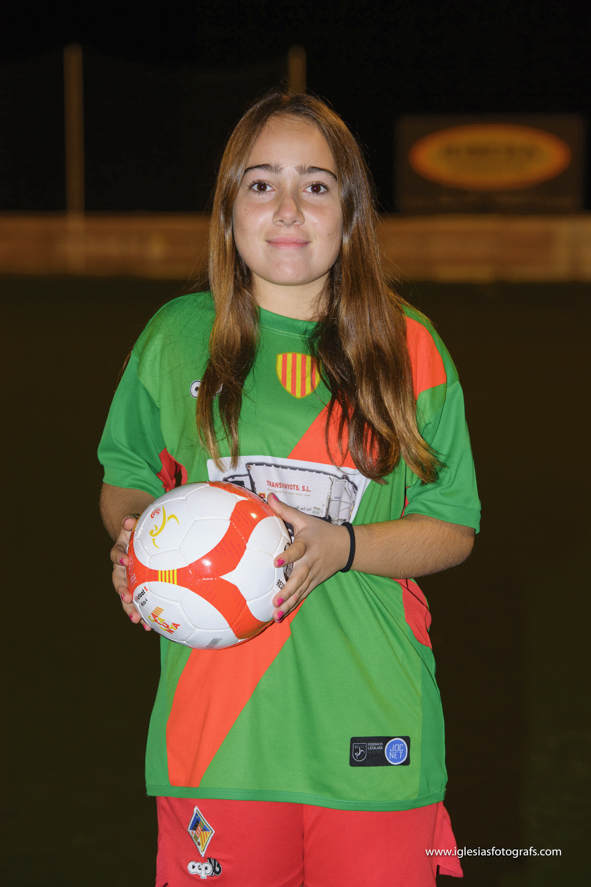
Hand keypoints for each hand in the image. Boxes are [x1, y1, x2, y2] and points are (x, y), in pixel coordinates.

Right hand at [110, 514, 151, 629]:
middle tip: (127, 599)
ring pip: (126, 596)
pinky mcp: (137, 590)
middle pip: (118, 581)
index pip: (116, 555)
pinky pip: (139, 603)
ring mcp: (128, 581)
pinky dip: (144, 615)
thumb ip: (131, 522)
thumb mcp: (136, 525)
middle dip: (122, 591)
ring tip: (138, 621)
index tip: (125, 560)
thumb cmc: (141, 532)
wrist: (139, 540)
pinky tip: (151, 627)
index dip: (119, 557)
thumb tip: (128, 520)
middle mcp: (122, 569)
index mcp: (121, 552)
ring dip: (130, 609)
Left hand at [267, 494, 350, 620]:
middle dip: (287, 591)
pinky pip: (302, 596)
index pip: (296, 551)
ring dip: (288, 604)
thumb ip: (285, 511)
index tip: (276, 562)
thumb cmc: (322, 532)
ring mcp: (313, 576)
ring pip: (300, 591)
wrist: (346, 547)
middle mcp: (310, 563)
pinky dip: (292, 606)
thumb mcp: (305, 519)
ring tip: (275, 615)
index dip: (287, 556)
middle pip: (299, 578)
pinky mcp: (314, 583)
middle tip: (275, 601)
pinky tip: (280, 616)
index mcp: (307, 545)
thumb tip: (269, 496)